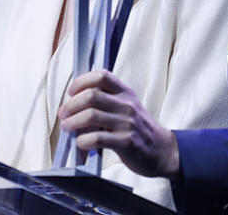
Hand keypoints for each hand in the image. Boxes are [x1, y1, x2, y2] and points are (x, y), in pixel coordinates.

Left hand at [58, 69, 179, 178]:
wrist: (162, 151)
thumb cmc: (140, 129)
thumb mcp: (128, 107)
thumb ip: (106, 102)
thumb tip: (75, 105)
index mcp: (126, 93)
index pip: (102, 76)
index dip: (82, 81)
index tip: (72, 92)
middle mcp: (127, 105)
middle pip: (91, 96)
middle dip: (71, 105)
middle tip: (64, 113)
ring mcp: (127, 123)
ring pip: (91, 115)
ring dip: (73, 122)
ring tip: (68, 127)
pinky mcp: (126, 142)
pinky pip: (97, 138)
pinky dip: (83, 140)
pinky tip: (81, 142)